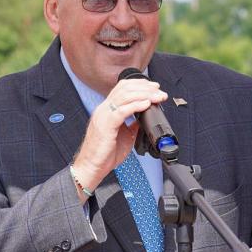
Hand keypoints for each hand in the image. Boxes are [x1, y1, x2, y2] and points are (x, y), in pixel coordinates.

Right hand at [72, 79, 168, 193]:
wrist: (92, 167)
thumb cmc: (105, 154)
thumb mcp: (124, 135)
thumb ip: (132, 124)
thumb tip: (143, 119)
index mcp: (107, 110)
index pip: (122, 88)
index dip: (139, 84)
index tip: (154, 87)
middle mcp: (104, 109)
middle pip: (125, 88)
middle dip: (145, 87)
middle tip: (160, 91)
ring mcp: (104, 115)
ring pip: (124, 96)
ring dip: (144, 94)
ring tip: (157, 96)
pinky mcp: (105, 125)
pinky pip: (122, 111)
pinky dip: (136, 105)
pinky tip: (146, 104)